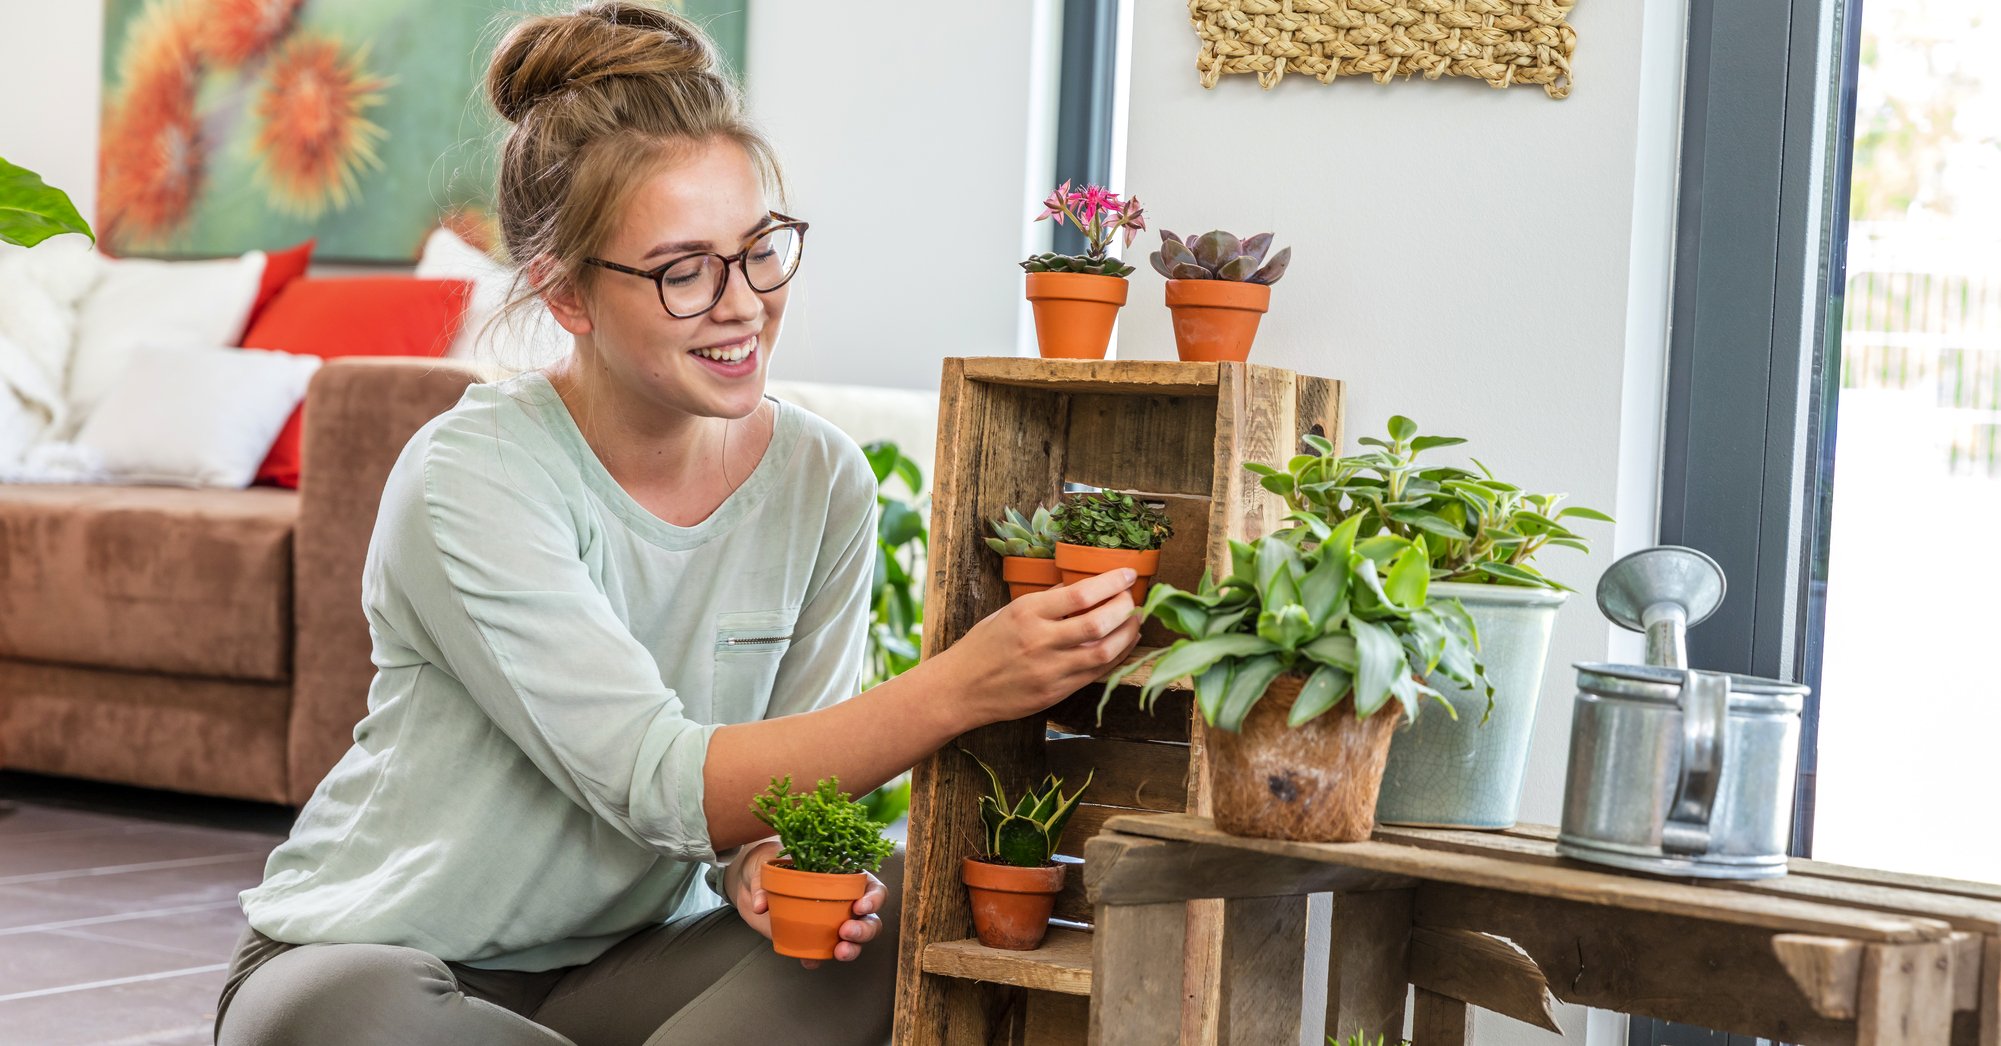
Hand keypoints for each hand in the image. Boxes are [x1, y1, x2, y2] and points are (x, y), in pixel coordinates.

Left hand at [730, 841, 888, 968]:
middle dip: (864, 930)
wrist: (755, 885)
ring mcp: (832, 922)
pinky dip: (819, 959)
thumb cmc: (772, 864)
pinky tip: (810, 961)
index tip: (860, 906)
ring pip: (855, 940)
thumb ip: (765, 882)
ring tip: (839, 952)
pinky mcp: (816, 939)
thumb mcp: (769, 865)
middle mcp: (845, 901)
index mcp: (845, 876)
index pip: (872, 888)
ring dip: (852, 948)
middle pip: (870, 919)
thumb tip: (762, 905)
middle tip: (846, 932)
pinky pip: (824, 953)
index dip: (874, 898)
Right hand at [939, 568, 1143, 725]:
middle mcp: (1040, 640)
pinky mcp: (1055, 692)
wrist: (961, 688)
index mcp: (1027, 613)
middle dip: (1125, 607)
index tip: (1127, 574)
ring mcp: (1049, 669)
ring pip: (1104, 651)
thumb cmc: (984, 646)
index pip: (1080, 593)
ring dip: (1128, 633)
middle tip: (1134, 598)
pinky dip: (1116, 656)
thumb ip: (1046, 602)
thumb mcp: (1009, 613)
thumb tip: (1083, 588)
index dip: (1111, 582)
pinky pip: (1096, 673)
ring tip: (1136, 620)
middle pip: (1098, 622)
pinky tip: (1123, 644)